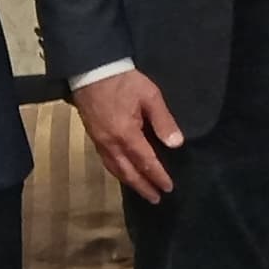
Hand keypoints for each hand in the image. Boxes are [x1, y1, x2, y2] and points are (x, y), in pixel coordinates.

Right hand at [76, 68, 187, 202]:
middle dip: (143, 187)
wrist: (91, 70)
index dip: (157, 176)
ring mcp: (99, 141)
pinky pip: (106, 161)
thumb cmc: (124, 81)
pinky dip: (118, 171)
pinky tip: (124, 172)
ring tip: (142, 191)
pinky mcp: (93, 137)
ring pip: (115, 169)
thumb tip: (176, 144)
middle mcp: (111, 143)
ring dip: (130, 182)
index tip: (168, 188)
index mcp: (126, 134)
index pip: (146, 162)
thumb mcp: (150, 96)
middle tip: (156, 198)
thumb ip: (163, 121)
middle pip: (128, 172)